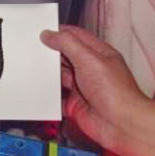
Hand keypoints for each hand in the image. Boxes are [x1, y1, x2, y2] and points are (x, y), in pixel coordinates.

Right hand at [40, 25, 148, 149]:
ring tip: (32, 65)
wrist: (121, 125)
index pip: (75, 37)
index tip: (42, 30)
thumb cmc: (116, 92)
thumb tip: (50, 35)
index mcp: (98, 54)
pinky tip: (39, 87)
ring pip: (59, 75)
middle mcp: (89, 69)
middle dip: (50, 52)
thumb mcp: (89, 59)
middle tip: (33, 47)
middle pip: (65, 55)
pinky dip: (47, 93)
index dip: (59, 33)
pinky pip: (56, 96)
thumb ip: (67, 44)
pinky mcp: (74, 104)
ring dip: (47, 72)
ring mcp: (82, 87)